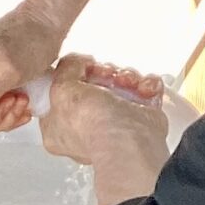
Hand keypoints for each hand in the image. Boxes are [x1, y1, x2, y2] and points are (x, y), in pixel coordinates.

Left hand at [38, 55, 167, 167]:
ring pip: (118, 86)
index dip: (70, 76)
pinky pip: (142, 92)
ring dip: (125, 77)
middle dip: (102, 74)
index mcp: (58, 130)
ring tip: (127, 83)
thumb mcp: (61, 89)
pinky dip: (146, 85)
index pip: (59, 95)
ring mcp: (114, 125)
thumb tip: (77, 62)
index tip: (80, 69)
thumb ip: (65, 69)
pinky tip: (142, 89)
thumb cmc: (92, 127)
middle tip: (106, 75)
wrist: (129, 142)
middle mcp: (85, 129)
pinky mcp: (140, 120)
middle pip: (92, 86)